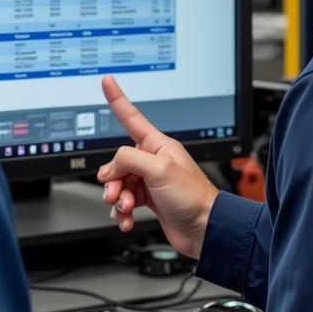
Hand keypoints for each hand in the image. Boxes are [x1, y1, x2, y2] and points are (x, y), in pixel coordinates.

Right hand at [98, 74, 217, 258]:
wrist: (204, 229)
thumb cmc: (192, 197)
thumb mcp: (159, 170)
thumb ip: (129, 159)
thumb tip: (110, 166)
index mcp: (158, 145)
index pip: (132, 117)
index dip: (117, 99)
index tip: (108, 82)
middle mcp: (153, 161)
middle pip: (118, 161)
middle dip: (112, 179)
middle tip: (116, 192)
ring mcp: (150, 181)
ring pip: (118, 183)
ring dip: (118, 198)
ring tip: (125, 207)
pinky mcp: (149, 200)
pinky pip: (124, 201)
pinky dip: (122, 212)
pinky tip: (126, 219)